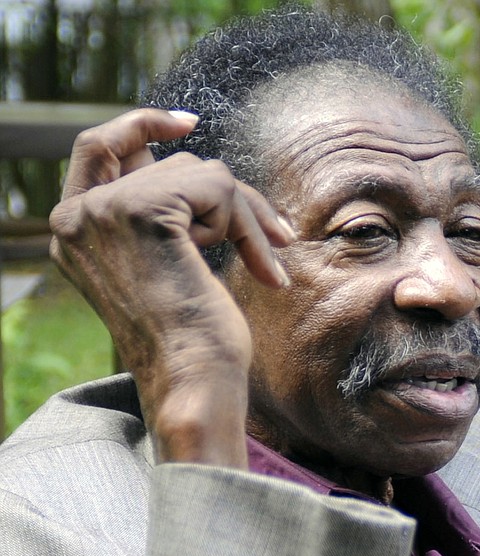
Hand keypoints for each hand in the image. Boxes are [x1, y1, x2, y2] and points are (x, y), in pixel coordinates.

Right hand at [49, 109, 294, 468]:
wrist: (193, 379)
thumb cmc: (191, 338)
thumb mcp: (166, 264)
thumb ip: (164, 212)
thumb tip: (198, 163)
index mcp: (76, 230)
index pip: (98, 148)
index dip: (142, 125)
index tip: (188, 125)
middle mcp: (77, 217)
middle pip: (172, 164)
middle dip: (233, 197)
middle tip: (277, 233)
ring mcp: (103, 211)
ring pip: (202, 174)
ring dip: (248, 217)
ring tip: (265, 264)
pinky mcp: (142, 211)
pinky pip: (218, 188)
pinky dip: (251, 224)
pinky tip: (264, 269)